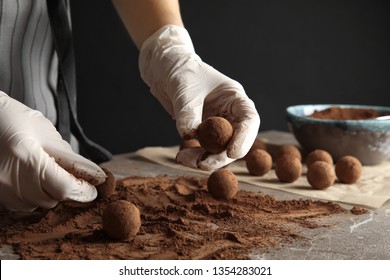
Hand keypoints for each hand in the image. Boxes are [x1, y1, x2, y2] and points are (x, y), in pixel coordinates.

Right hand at [0, 91, 105, 211]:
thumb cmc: (15, 120)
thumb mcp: (47, 133)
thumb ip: (71, 158)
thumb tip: (95, 175)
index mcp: (26, 158)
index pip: (63, 188)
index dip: (82, 191)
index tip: (93, 189)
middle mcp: (9, 179)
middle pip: (50, 200)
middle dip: (64, 190)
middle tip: (67, 175)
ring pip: (36, 206)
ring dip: (47, 194)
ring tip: (44, 173)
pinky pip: (20, 205)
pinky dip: (31, 196)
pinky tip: (30, 179)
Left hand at [139, 25, 259, 169]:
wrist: (165, 70)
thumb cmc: (182, 72)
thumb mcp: (185, 90)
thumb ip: (188, 113)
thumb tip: (189, 136)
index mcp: (234, 98)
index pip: (249, 120)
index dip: (244, 139)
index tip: (232, 154)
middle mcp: (229, 114)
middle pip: (235, 141)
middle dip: (220, 156)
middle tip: (203, 164)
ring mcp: (217, 125)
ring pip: (218, 149)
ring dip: (204, 158)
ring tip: (183, 159)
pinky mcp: (203, 132)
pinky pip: (203, 149)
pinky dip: (194, 155)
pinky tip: (182, 156)